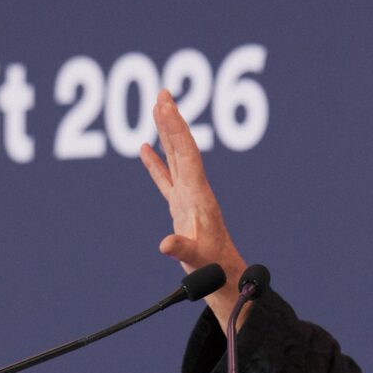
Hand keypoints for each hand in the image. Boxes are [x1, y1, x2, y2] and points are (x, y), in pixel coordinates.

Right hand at [140, 90, 247, 324]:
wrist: (227, 280)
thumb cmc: (214, 271)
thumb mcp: (198, 262)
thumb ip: (182, 250)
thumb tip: (165, 244)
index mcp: (199, 196)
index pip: (186, 154)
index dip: (175, 128)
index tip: (165, 103)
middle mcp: (196, 191)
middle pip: (182, 148)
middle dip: (172, 120)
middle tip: (162, 93)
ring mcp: (188, 198)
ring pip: (175, 158)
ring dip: (166, 133)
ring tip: (157, 108)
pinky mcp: (181, 208)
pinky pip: (166, 178)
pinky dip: (156, 162)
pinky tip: (145, 147)